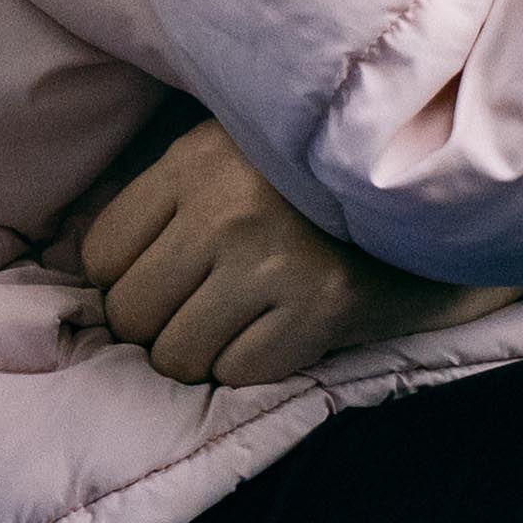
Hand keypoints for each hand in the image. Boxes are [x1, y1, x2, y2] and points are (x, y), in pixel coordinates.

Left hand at [67, 120, 519, 388]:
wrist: (435, 187)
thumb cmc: (315, 177)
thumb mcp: (232, 149)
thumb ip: (166, 197)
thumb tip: (87, 271)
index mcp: (194, 161)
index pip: (100, 255)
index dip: (124, 279)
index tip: (164, 275)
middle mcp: (226, 210)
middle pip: (130, 314)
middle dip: (157, 323)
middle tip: (200, 307)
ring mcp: (273, 263)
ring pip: (175, 355)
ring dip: (203, 350)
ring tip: (242, 318)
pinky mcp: (320, 309)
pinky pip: (238, 373)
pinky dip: (254, 363)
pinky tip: (282, 328)